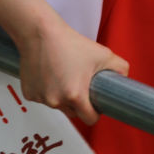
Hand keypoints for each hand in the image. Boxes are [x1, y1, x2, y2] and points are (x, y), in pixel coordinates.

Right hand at [0, 0, 128, 126]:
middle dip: (79, 104)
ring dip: (63, 97)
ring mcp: (40, 98)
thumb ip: (120, 68)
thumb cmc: (71, 44)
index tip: (97, 104)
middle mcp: (56, 101)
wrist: (41, 34)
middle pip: (73, 113)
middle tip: (82, 85)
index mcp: (75, 95)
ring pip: (57, 105)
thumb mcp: (103, 54)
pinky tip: (51, 74)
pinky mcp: (29, 93)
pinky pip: (43, 98)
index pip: (89, 119)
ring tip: (66, 75)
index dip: (96, 113)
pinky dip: (48, 91)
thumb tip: (124, 79)